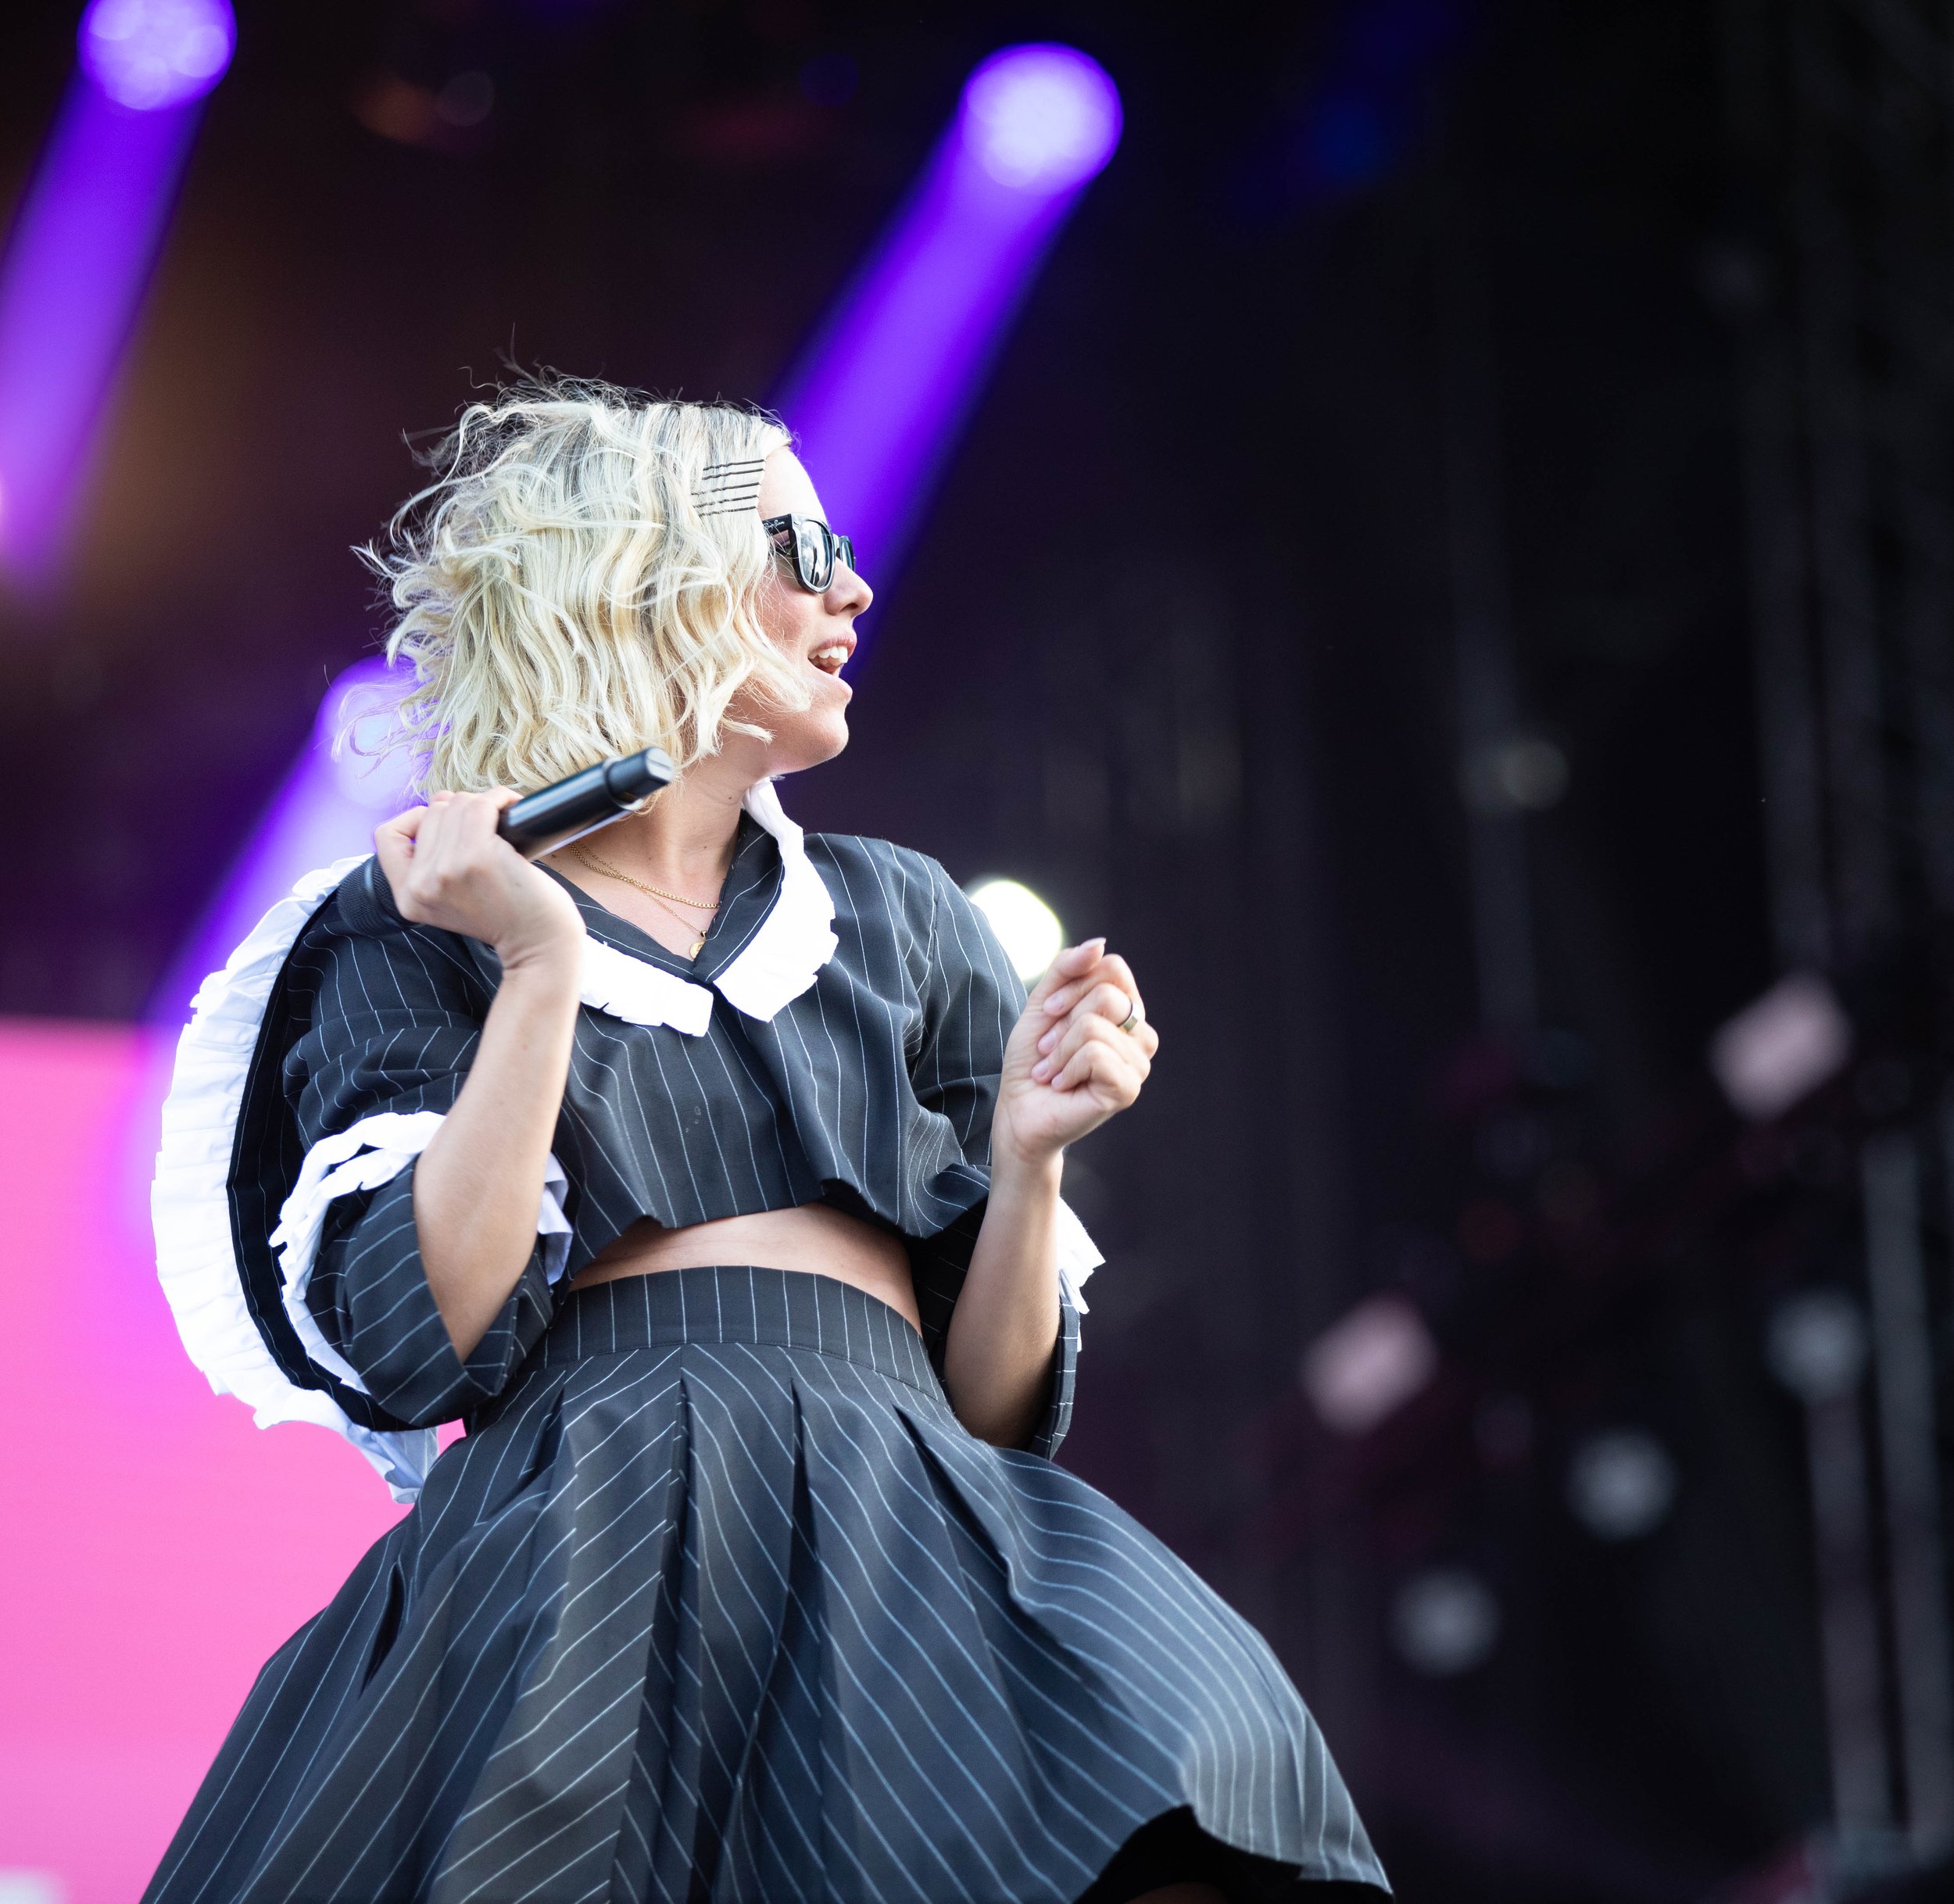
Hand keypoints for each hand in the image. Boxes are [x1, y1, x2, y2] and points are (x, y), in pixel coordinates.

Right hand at [374, 789, 582, 971]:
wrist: (540, 945)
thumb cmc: (508, 917)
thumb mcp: (452, 901)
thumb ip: (434, 865)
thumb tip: (443, 803)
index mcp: (408, 897)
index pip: (386, 836)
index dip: (413, 820)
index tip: (444, 827)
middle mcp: (420, 885)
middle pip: (430, 813)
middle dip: (461, 812)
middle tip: (488, 827)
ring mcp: (447, 870)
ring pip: (456, 804)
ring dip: (483, 804)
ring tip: (502, 822)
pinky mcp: (477, 857)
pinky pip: (480, 805)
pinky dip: (499, 800)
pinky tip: (512, 810)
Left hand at [991, 940, 1158, 1170]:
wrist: (1019, 1109)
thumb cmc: (1034, 1059)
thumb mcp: (1043, 1004)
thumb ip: (1067, 969)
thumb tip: (1100, 944)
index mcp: (1126, 1011)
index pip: (1113, 968)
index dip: (1072, 985)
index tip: (1049, 1011)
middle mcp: (1140, 1035)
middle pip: (1106, 995)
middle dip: (1063, 1022)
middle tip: (1048, 1050)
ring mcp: (1139, 1064)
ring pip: (1095, 1026)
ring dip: (1060, 1050)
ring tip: (1053, 1071)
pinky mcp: (1128, 1089)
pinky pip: (1095, 1054)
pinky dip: (1067, 1067)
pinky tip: (1063, 1085)